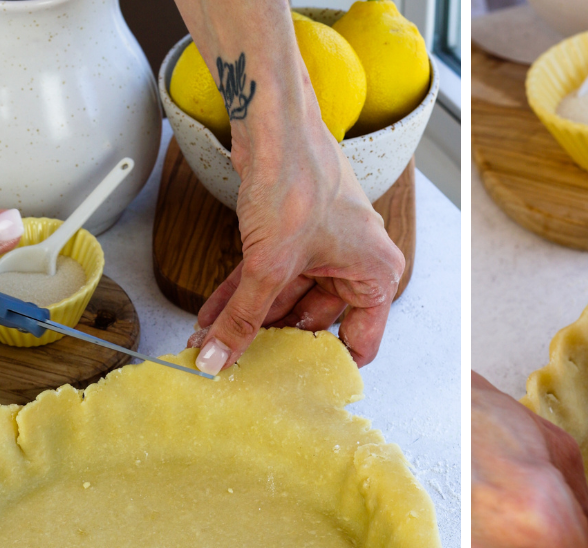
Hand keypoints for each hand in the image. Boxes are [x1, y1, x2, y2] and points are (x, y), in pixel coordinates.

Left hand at [188, 81, 402, 370]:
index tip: (291, 386)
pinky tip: (213, 319)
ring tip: (214, 345)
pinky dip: (242, 296)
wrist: (272, 120)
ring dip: (248, 320)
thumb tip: (218, 360)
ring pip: (285, 300)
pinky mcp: (291, 234)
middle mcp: (354, 263)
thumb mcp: (269, 266)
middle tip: (241, 366)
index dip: (324, 367)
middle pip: (314, 323)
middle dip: (271, 342)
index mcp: (375, 275)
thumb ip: (243, 320)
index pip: (359, 343)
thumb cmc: (297, 177)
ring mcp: (323, 248)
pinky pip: (268, 277)